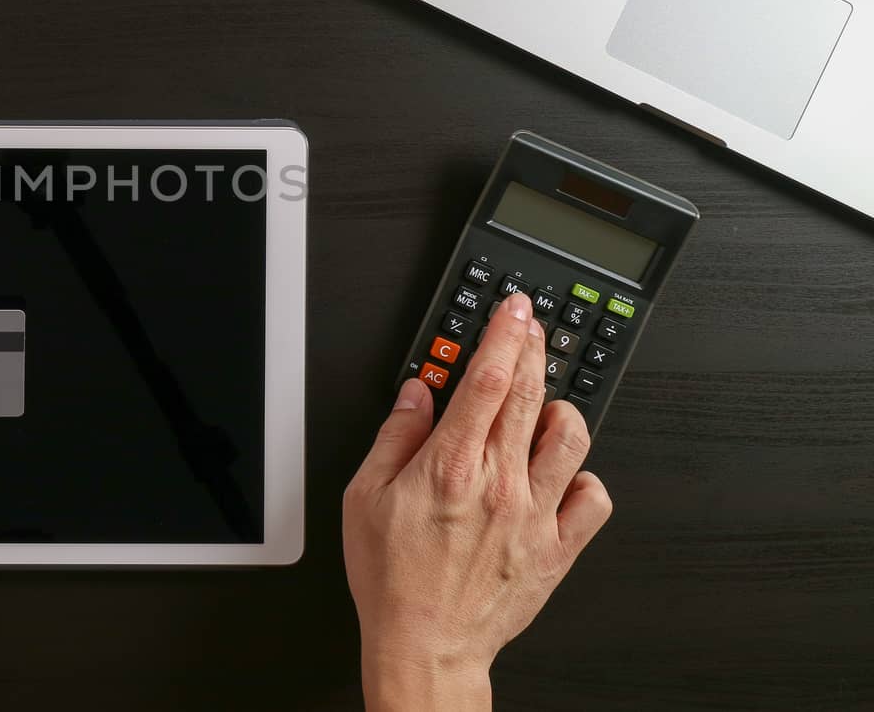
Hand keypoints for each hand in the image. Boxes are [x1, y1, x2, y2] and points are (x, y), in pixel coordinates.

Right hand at [342, 293, 612, 710]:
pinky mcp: (556, 548)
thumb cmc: (392, 579)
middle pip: (530, 393)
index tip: (513, 310)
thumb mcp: (363, 497)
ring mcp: (534, 515)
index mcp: (450, 465)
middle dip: (533, 347)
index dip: (504, 333)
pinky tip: (562, 474)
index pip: (488, 378)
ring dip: (559, 408)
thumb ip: (394, 437)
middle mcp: (499, 483)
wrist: (426, 645)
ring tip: (542, 406)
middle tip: (531, 325)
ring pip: (571, 436)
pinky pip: (593, 498)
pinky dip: (584, 477)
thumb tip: (415, 394)